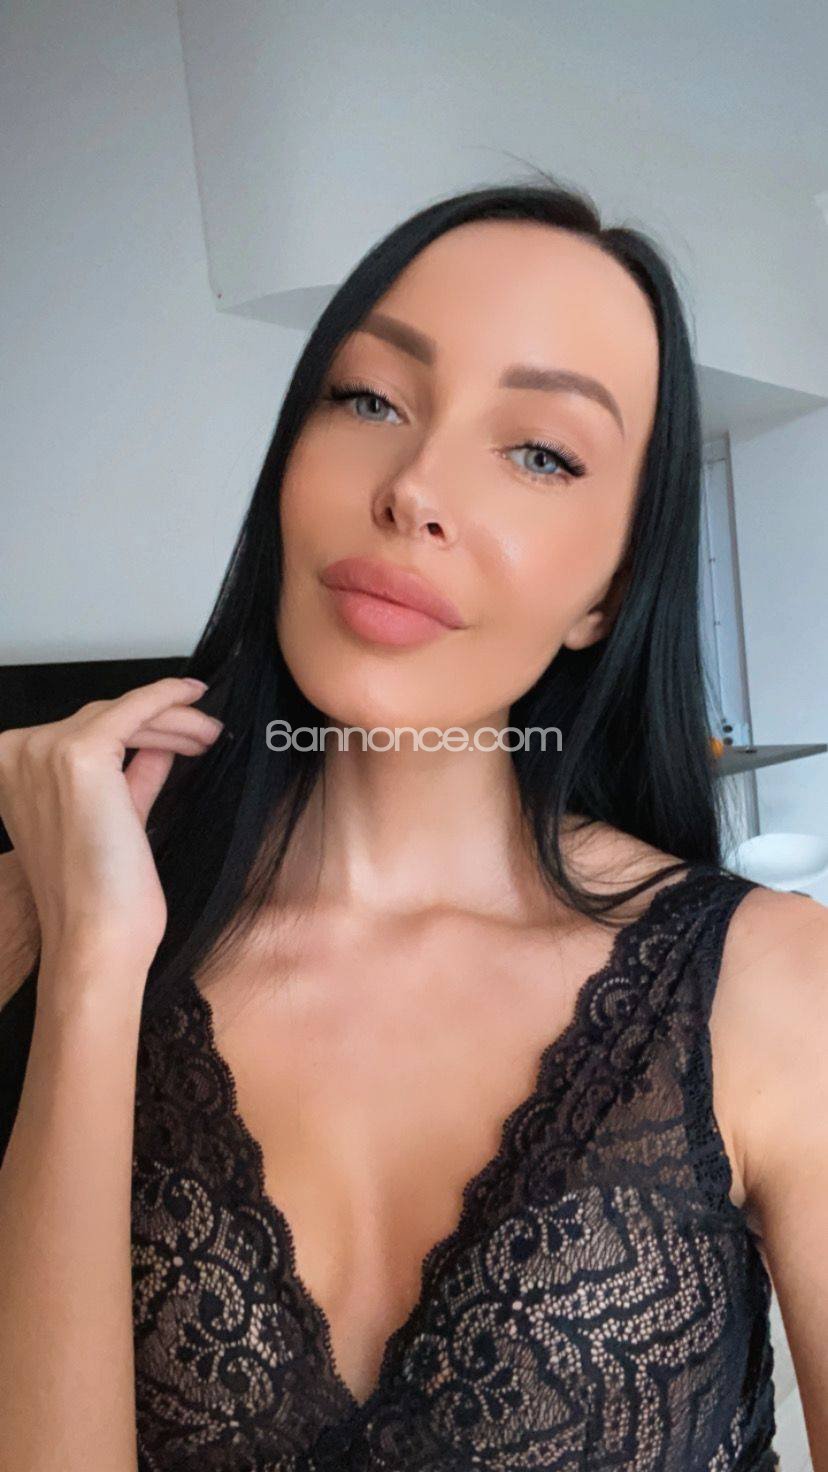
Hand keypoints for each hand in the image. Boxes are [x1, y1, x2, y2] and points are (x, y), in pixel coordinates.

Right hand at [0, 677, 222, 978]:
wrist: (98, 937)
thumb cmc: (101, 899)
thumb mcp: (113, 819)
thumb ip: (129, 778)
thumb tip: (156, 745)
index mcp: (7, 773)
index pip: (81, 732)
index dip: (136, 726)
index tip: (177, 722)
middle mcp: (13, 756)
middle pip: (100, 718)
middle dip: (160, 723)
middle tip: (205, 732)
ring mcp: (41, 752)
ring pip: (119, 714)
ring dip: (172, 720)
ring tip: (210, 734)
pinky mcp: (77, 754)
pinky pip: (132, 708)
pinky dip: (167, 696)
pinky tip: (194, 696)